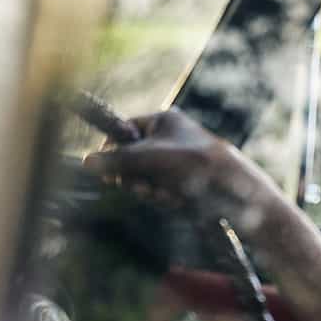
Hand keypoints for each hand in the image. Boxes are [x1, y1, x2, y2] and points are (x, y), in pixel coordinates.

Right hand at [81, 108, 281, 235]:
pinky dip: (164, 197)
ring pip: (144, 177)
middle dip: (135, 177)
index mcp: (163, 120)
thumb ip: (116, 159)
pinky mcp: (183, 181)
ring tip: (166, 194)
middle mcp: (169, 137)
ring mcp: (175, 160)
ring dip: (151, 190)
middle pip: (131, 158)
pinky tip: (177, 200)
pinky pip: (159, 189)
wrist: (235, 190)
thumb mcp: (150, 158)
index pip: (123, 130)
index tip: (105, 170)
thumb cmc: (195, 164)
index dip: (112, 150)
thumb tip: (86, 161)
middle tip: (143, 186)